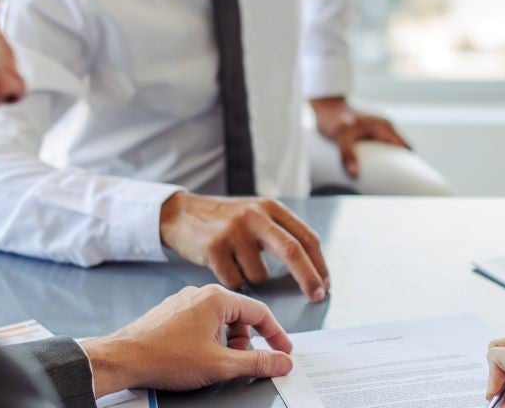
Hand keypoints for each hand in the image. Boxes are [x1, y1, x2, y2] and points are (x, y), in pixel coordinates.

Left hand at [79, 284, 293, 395]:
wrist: (124, 359)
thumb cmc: (165, 357)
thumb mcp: (220, 365)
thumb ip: (256, 363)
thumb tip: (280, 362)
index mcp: (216, 298)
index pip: (260, 312)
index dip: (275, 335)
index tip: (282, 352)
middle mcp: (200, 294)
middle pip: (239, 316)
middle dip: (244, 342)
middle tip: (239, 363)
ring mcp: (184, 301)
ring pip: (220, 321)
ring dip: (225, 343)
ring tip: (214, 362)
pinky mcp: (172, 313)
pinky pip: (202, 322)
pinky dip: (209, 340)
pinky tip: (197, 357)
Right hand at [159, 192, 329, 301]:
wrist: (180, 213)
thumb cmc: (224, 220)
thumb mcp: (255, 214)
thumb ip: (279, 233)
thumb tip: (311, 269)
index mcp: (270, 207)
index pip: (306, 236)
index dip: (319, 264)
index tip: (324, 284)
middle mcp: (254, 215)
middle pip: (292, 251)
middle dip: (308, 278)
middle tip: (317, 297)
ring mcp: (233, 230)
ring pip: (260, 275)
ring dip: (253, 280)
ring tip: (237, 263)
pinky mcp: (214, 247)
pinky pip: (235, 280)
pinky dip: (233, 281)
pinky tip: (221, 265)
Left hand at [310, 96, 410, 177]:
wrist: (325, 106)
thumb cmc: (333, 118)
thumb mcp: (340, 136)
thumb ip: (347, 154)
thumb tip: (354, 173)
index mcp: (384, 127)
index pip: (406, 147)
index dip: (410, 163)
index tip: (407, 179)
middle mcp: (384, 128)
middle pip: (399, 150)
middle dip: (399, 166)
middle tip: (393, 185)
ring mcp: (377, 130)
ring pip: (389, 150)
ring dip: (388, 163)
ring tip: (383, 181)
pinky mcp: (368, 133)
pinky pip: (379, 149)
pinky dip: (379, 159)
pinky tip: (371, 170)